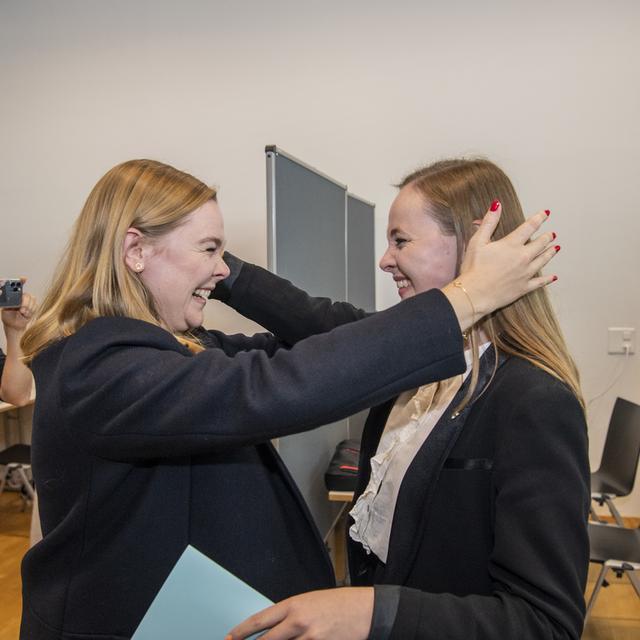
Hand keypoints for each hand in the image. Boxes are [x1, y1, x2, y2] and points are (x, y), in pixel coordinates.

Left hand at [2, 281, 36, 334]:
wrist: (15, 325)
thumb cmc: (8, 316)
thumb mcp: (4, 307)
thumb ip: (5, 300)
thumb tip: (1, 291)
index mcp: (13, 295)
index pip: (17, 285)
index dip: (20, 281)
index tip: (24, 279)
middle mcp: (21, 296)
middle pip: (26, 295)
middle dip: (25, 302)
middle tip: (21, 309)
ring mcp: (28, 300)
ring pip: (32, 300)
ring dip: (27, 308)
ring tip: (22, 313)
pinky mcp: (33, 305)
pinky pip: (35, 306)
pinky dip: (31, 311)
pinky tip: (26, 314)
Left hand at [225, 587, 373, 639]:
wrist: (365, 611)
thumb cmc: (339, 604)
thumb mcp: (310, 602)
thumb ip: (291, 615)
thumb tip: (273, 629)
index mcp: (294, 605)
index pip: (260, 621)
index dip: (241, 632)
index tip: (229, 638)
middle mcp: (298, 622)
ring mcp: (309, 639)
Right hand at [450, 203, 555, 318]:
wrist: (474, 294)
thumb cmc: (473, 269)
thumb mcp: (477, 242)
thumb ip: (489, 223)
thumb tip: (497, 205)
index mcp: (511, 245)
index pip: (529, 227)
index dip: (539, 218)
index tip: (545, 214)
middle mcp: (522, 258)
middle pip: (540, 244)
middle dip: (547, 237)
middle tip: (552, 234)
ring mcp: (525, 273)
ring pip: (542, 260)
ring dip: (549, 253)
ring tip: (555, 248)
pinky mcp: (523, 287)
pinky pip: (539, 282)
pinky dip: (547, 279)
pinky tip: (553, 277)